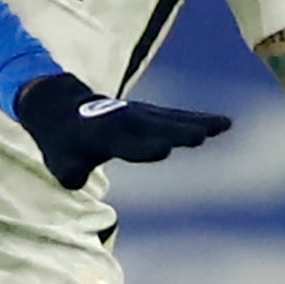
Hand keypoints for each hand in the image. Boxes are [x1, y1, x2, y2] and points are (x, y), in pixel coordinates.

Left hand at [14, 74, 232, 187]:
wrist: (62, 104)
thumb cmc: (62, 142)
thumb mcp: (60, 162)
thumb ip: (71, 173)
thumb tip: (77, 178)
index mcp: (102, 135)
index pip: (126, 144)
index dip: (143, 147)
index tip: (163, 148)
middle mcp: (125, 121)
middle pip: (156, 128)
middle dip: (177, 132)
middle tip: (202, 136)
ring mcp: (140, 114)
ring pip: (173, 120)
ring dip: (198, 123)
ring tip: (223, 126)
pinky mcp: (151, 114)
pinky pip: (177, 117)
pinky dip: (200, 119)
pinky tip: (225, 124)